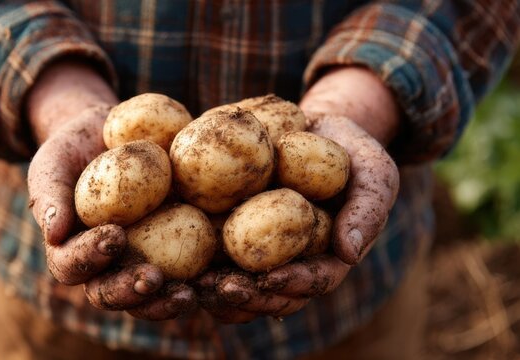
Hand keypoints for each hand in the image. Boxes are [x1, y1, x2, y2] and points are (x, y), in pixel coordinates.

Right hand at [26, 60, 195, 319]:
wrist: (111, 136)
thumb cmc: (75, 151)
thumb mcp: (54, 162)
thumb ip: (49, 194)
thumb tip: (54, 232)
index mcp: (73, 250)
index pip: (71, 266)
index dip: (88, 258)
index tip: (113, 235)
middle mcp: (107, 265)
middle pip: (113, 293)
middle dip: (131, 291)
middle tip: (152, 278)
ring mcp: (142, 260)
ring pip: (151, 295)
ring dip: (167, 300)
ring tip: (188, 293)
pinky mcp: (176, 252)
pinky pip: (188, 272)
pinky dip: (203, 280)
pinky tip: (220, 276)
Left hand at [198, 66, 399, 322]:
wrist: (311, 126)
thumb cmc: (350, 152)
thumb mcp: (373, 172)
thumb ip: (367, 209)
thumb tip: (348, 253)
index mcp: (321, 257)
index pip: (311, 281)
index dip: (293, 285)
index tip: (274, 280)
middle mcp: (284, 260)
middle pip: (264, 292)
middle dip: (244, 296)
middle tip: (222, 288)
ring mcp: (251, 247)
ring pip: (231, 279)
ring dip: (210, 287)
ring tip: (191, 281)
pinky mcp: (222, 225)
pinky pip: (202, 247)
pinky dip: (186, 255)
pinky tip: (167, 252)